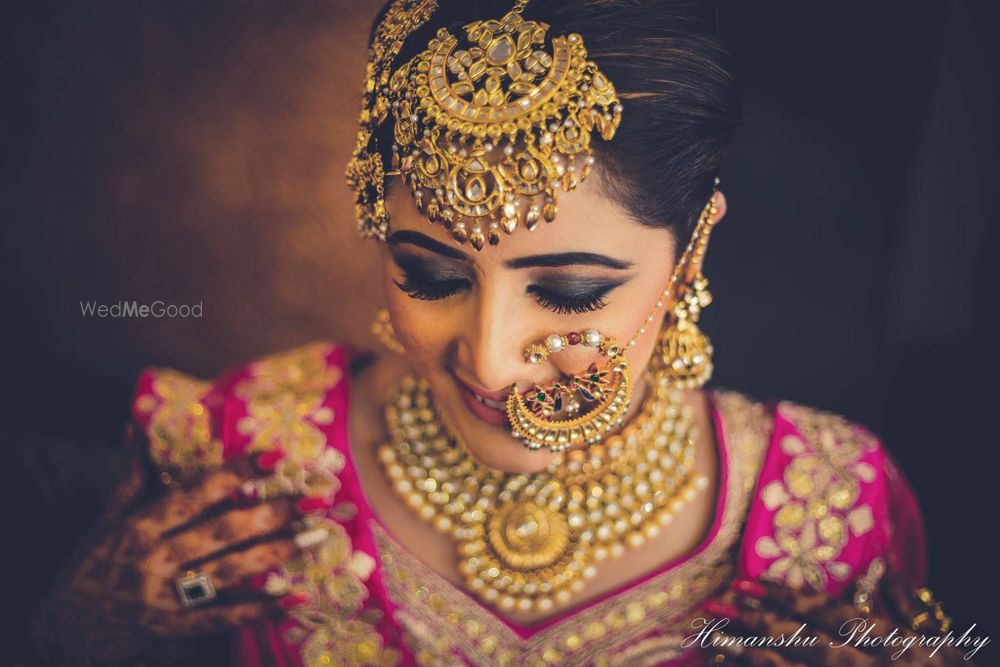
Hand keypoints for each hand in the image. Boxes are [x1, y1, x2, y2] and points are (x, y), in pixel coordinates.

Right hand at [33, 430, 330, 662]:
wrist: (61, 633)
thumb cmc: (90, 566)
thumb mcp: (107, 519)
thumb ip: (135, 476)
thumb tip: (139, 423)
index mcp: (139, 526)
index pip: (195, 494)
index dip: (235, 474)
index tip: (273, 456)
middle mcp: (154, 560)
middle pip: (222, 532)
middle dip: (271, 512)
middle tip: (314, 496)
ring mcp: (165, 598)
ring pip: (229, 571)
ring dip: (277, 553)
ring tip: (316, 536)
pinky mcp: (173, 629)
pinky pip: (224, 618)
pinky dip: (261, 609)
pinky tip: (296, 597)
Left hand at [700, 573, 973, 666]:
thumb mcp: (941, 647)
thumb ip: (905, 607)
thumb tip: (884, 562)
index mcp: (890, 644)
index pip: (826, 612)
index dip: (783, 596)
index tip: (743, 582)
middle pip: (801, 640)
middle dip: (754, 620)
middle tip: (713, 605)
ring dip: (750, 655)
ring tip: (713, 638)